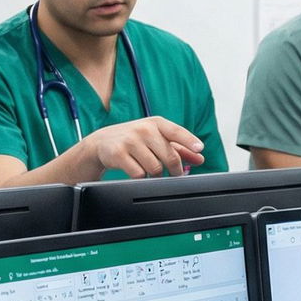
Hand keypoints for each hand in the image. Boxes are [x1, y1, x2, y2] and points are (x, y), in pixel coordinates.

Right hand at [83, 118, 204, 179]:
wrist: (101, 142)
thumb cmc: (134, 140)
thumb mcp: (156, 138)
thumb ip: (179, 148)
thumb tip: (200, 158)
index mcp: (156, 123)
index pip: (176, 131)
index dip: (189, 141)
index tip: (199, 149)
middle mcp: (144, 129)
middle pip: (169, 156)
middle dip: (175, 169)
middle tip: (175, 173)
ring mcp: (130, 140)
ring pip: (155, 168)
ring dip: (156, 174)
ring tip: (150, 170)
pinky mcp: (118, 154)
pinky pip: (139, 174)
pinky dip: (141, 177)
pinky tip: (137, 171)